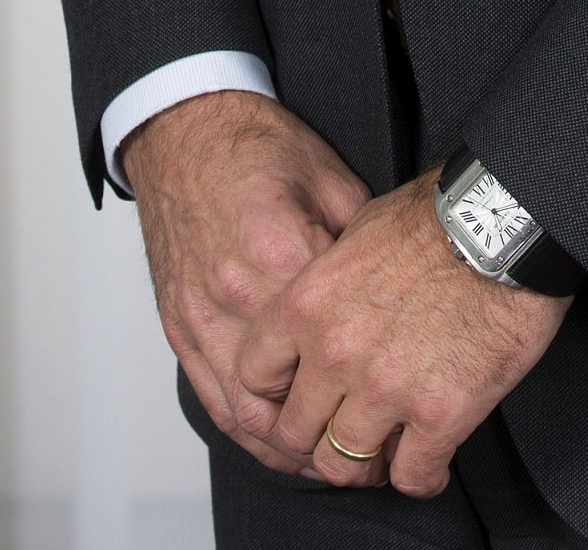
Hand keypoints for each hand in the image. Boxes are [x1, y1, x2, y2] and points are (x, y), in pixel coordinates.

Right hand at [122, 89, 370, 478]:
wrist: (183, 129)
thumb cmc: (255, 145)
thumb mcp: (329, 176)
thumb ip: (359, 238)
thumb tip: (397, 284)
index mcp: (280, 248)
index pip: (336, 336)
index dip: (375, 373)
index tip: (407, 389)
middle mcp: (236, 292)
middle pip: (294, 390)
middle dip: (338, 430)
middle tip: (379, 450)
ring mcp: (202, 315)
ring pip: (250, 412)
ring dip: (294, 447)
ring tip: (336, 458)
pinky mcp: (180, 328)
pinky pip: (214, 399)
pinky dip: (250, 432)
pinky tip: (282, 442)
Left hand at [236, 164, 572, 496]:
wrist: (503, 224)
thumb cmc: (437, 217)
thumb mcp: (358, 233)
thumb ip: (329, 286)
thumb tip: (326, 313)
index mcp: (308, 304)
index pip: (254, 376)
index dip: (277, 393)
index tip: (301, 396)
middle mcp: (335, 352)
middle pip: (296, 433)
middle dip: (320, 436)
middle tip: (349, 429)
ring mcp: (385, 388)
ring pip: (344, 466)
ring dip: (368, 462)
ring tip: (391, 449)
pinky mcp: (439, 414)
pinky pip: (412, 479)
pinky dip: (423, 477)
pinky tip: (434, 460)